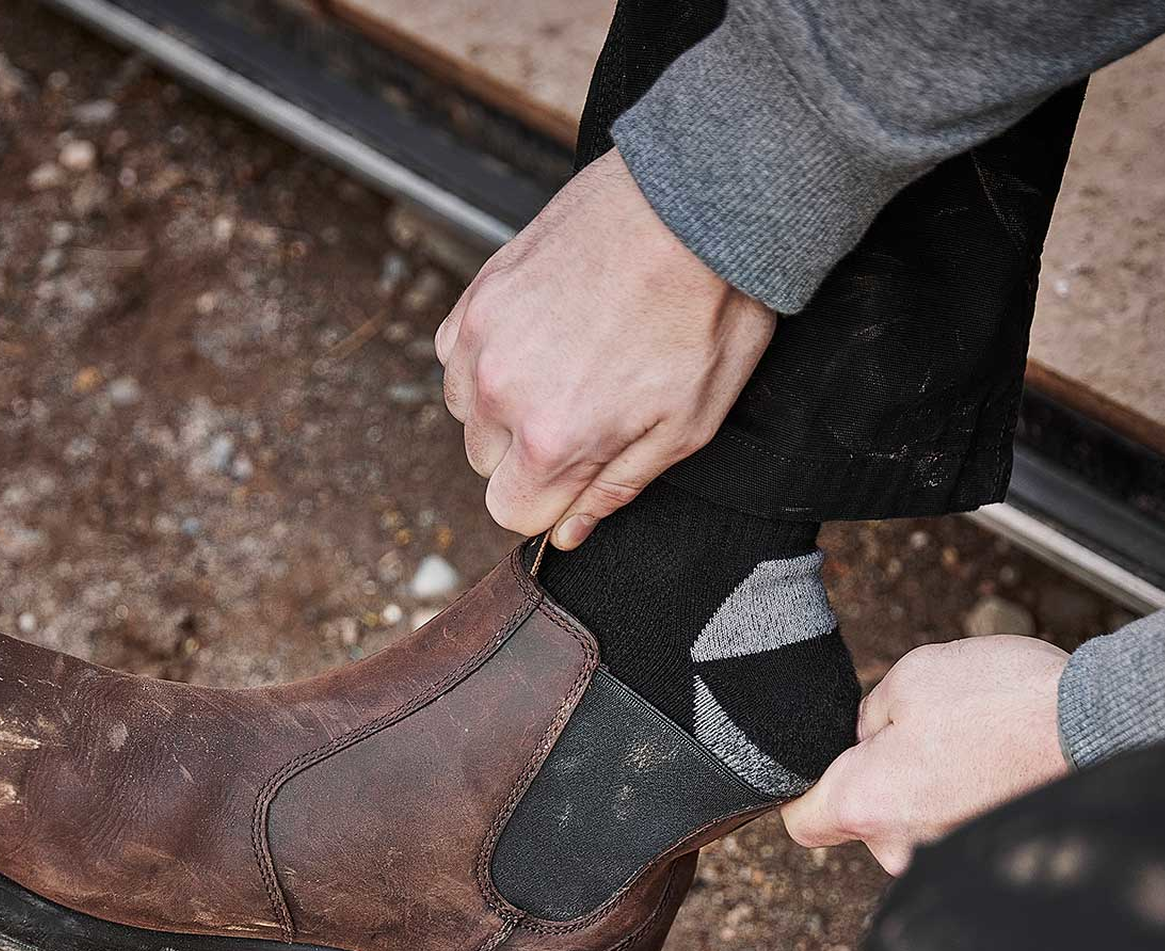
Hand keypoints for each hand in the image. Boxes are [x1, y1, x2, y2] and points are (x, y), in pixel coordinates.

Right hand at [434, 149, 773, 548]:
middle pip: (487, 465)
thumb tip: (568, 534)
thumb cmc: (707, 313)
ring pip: (466, 410)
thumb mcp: (687, 426)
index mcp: (552, 439)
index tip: (585, 469)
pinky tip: (541, 335)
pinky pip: (457, 353)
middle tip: (589, 410)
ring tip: (567, 369)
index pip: (511, 512)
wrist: (698, 202)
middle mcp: (500, 392)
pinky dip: (487, 356)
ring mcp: (483, 336)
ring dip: (503, 404)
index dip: (553, 499)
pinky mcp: (479, 289)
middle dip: (530, 454)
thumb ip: (617, 487)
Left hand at [782, 637, 1069, 873]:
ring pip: (912, 824)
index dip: (804, 792)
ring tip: (970, 744)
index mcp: (863, 803)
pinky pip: (954, 828)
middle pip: (864, 819)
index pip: (802, 821)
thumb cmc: (1002, 700)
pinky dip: (966, 801)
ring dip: (927, 789)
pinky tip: (994, 763)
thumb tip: (867, 739)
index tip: (824, 768)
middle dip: (881, 777)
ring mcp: (945, 861)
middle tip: (921, 733)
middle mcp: (898, 849)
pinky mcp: (985, 859)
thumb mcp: (911, 677)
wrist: (1097, 729)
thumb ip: (869, 715)